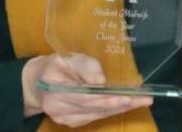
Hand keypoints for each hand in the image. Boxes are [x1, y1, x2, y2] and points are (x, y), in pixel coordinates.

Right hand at [21, 53, 153, 126]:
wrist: (36, 83)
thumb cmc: (54, 66)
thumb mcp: (67, 57)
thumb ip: (85, 65)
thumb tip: (101, 81)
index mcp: (56, 89)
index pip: (86, 97)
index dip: (109, 99)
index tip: (129, 96)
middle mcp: (60, 109)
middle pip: (95, 109)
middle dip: (122, 104)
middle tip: (145, 99)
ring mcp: (65, 119)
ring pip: (97, 115)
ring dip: (120, 108)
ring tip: (141, 100)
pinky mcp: (71, 123)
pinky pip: (95, 117)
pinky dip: (111, 111)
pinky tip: (125, 104)